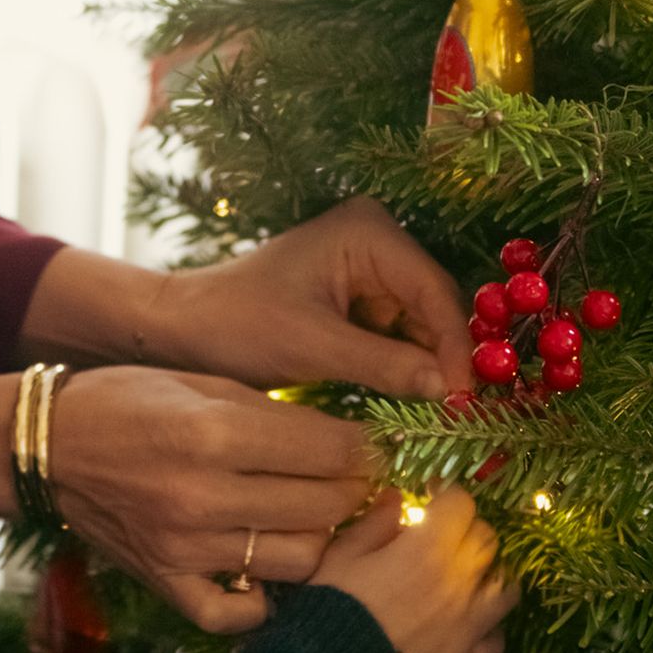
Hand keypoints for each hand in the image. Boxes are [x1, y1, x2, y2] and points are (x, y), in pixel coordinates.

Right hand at [47, 365, 374, 635]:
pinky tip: (265, 567)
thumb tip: (351, 440)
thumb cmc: (127, 401)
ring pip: (299, 560)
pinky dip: (263, 597)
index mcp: (213, 434)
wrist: (45, 447)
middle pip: (324, 507)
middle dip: (354, 489)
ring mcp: (184, 548)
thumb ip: (276, 414)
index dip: (366, 448)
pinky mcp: (166, 582)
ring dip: (318, 538)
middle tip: (355, 479)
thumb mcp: (203, 383)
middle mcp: (202, 497)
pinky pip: (238, 613)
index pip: (330, 452)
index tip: (375, 446)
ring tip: (312, 515)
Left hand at [140, 198, 471, 401]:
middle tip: (469, 418)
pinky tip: (421, 407)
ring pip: (422, 326)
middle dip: (448, 361)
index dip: (457, 347)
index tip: (469, 398)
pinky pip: (399, 337)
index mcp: (366, 233)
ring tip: (451, 420)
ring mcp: (370, 270)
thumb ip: (385, 365)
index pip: (433, 291)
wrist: (183, 328)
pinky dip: (407, 371)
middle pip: (435, 307)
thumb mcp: (312, 347)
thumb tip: (452, 392)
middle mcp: (377, 241)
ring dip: (432, 370)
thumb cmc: (235, 325)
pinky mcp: (360, 300)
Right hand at [311, 487, 515, 652]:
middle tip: (444, 537)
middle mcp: (460, 584)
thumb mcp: (340, 555)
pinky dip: (488, 628)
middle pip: (488, 541)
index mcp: (428, 550)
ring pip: (506, 588)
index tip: (432, 496)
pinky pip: (496, 639)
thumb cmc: (330, 608)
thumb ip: (375, 523)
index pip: (461, 504)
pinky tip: (470, 626)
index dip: (448, 494)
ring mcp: (470, 627)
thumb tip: (397, 498)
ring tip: (468, 578)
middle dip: (468, 530)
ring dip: (490, 575)